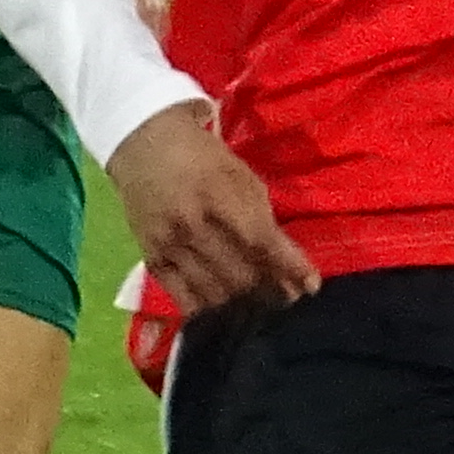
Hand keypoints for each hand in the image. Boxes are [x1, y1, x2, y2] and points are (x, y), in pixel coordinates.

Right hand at [106, 102, 319, 321]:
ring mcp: (168, 244)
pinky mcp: (151, 259)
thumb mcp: (238, 173)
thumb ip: (261, 215)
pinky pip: (184, 300)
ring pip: (215, 293)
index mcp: (217, 192)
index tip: (311, 286)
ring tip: (260, 303)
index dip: (289, 267)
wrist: (142, 145)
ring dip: (243, 303)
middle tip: (286, 296)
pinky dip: (210, 309)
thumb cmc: (200, 156)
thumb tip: (285, 261)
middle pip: (240, 274)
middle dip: (270, 289)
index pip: (261, 241)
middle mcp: (191, 222)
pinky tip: (225, 307)